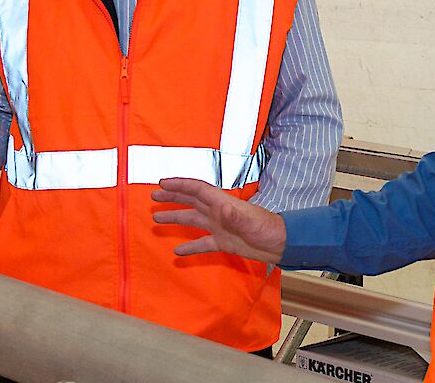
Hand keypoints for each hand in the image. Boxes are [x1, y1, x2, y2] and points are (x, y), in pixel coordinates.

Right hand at [148, 177, 285, 262]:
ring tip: (157, 220)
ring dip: (175, 218)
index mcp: (222, 203)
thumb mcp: (251, 222)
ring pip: (192, 220)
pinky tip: (178, 252)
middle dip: (172, 197)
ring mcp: (220, 227)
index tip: (162, 183)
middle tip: (154, 196)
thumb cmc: (268, 229)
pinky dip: (190, 247)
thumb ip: (236, 217)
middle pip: (191, 201)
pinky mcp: (223, 242)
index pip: (197, 190)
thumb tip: (221, 209)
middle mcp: (218, 212)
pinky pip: (202, 243)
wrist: (280, 245)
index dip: (180, 185)